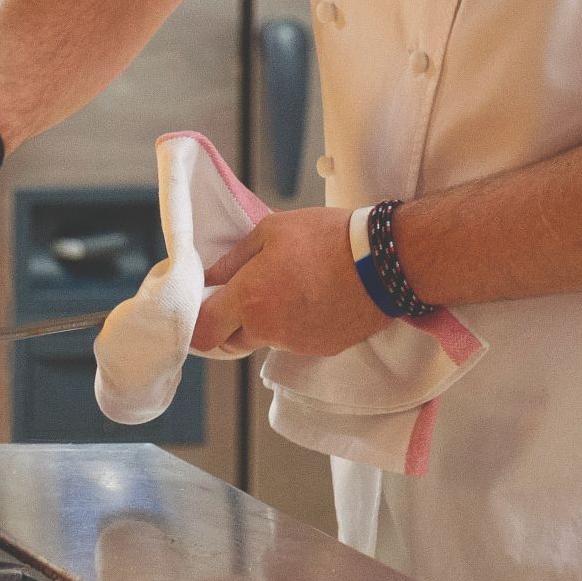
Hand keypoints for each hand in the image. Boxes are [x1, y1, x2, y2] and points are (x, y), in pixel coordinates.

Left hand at [190, 207, 390, 357]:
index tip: (202, 302)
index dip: (197, 320)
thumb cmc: (326, 238)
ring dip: (265, 319)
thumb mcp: (269, 231)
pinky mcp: (321, 349)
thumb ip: (231, 260)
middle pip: (230, 339)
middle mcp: (269, 331)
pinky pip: (294, 341)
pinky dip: (294, 323)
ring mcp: (297, 344)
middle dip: (229, 319)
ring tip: (289, 283)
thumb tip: (208, 280)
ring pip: (264, 339)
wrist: (384, 261)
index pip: (203, 332)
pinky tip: (311, 295)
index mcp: (249, 300)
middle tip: (245, 288)